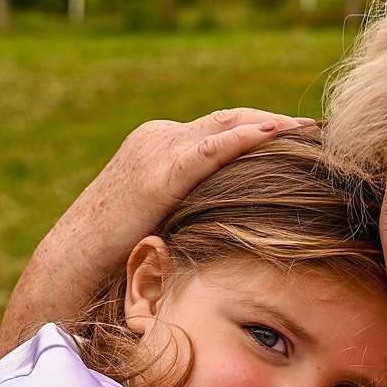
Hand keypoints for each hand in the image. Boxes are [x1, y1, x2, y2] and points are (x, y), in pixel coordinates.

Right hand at [0, 109, 314, 361]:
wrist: (69, 268)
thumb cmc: (112, 262)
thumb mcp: (160, 228)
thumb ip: (191, 216)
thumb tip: (230, 231)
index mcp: (157, 150)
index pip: (218, 131)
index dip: (260, 131)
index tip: (297, 137)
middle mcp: (156, 138)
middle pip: (228, 118)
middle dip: (275, 121)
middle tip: (317, 126)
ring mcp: (154, 150)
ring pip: (225, 125)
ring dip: (272, 124)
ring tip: (311, 129)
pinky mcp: (156, 172)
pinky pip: (209, 149)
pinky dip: (245, 139)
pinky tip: (277, 135)